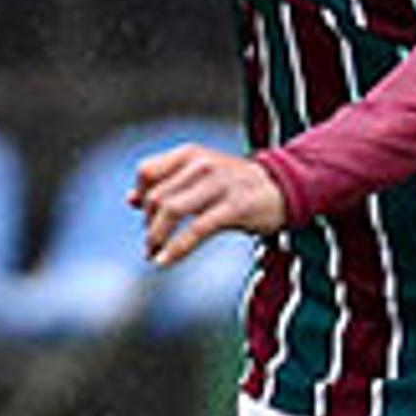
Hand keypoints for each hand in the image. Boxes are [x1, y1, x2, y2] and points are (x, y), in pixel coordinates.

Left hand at [128, 141, 283, 267]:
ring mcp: (218, 185)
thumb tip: (130, 199)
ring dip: (156, 238)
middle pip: (156, 196)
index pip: (147, 173)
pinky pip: (196, 230)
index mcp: (190, 154)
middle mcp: (201, 165)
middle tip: (151, 244)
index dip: (141, 198)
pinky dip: (176, 248)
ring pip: (171, 211)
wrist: (285, 187)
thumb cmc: (238, 184)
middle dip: (148, 225)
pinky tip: (165, 261)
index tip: (147, 217)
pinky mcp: (233, 207)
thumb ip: (166, 182)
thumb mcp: (200, 174)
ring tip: (154, 254)